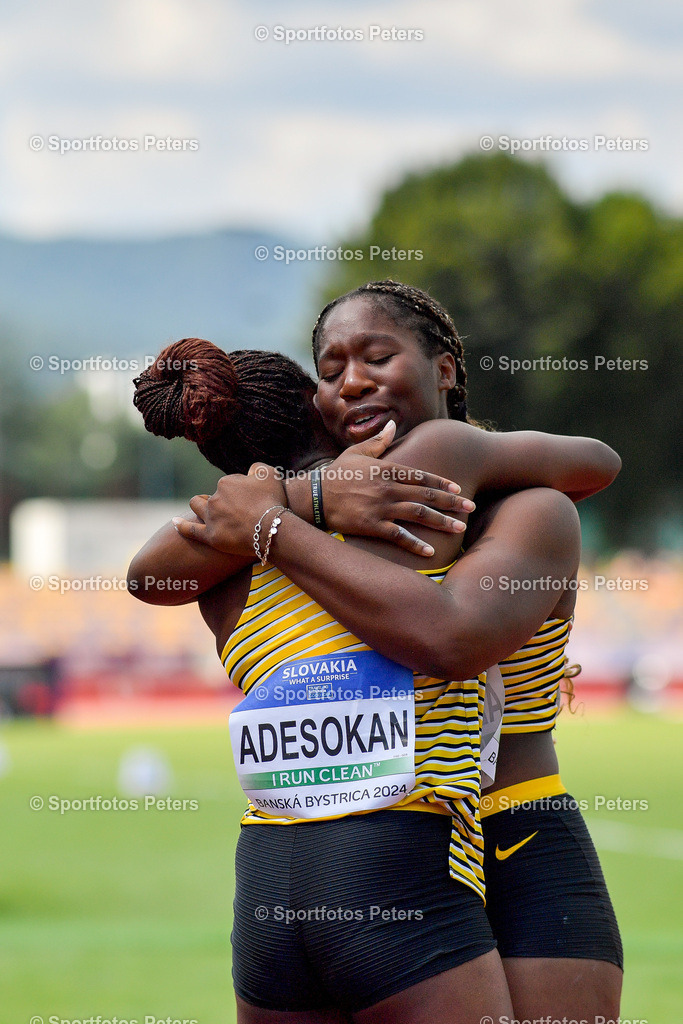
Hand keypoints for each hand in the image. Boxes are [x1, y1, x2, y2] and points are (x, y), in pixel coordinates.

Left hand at [172, 465, 286, 556]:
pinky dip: (182, 525)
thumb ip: (257, 468)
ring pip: (197, 507)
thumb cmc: (273, 501)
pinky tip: (175, 522)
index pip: (230, 484)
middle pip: (215, 496)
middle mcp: (215, 498)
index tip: (253, 500)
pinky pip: (191, 530)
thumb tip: (250, 471)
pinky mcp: (210, 536)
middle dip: (222, 499)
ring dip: (200, 505)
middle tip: (237, 509)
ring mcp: (211, 517)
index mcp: (226, 482)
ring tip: (205, 509)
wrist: (271, 529)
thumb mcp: (270, 474)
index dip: (242, 491)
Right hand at [320, 420, 474, 556]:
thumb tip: (392, 424)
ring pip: (419, 515)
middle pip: (427, 496)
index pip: (421, 476)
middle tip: (471, 507)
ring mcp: (381, 507)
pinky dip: (416, 544)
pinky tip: (431, 551)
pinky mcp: (372, 526)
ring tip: (460, 528)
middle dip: (452, 502)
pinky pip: (399, 536)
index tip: (459, 489)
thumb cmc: (336, 473)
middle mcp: (388, 488)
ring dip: (442, 522)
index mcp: (386, 469)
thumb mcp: (356, 452)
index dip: (442, 483)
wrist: (313, 496)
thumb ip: (379, 441)